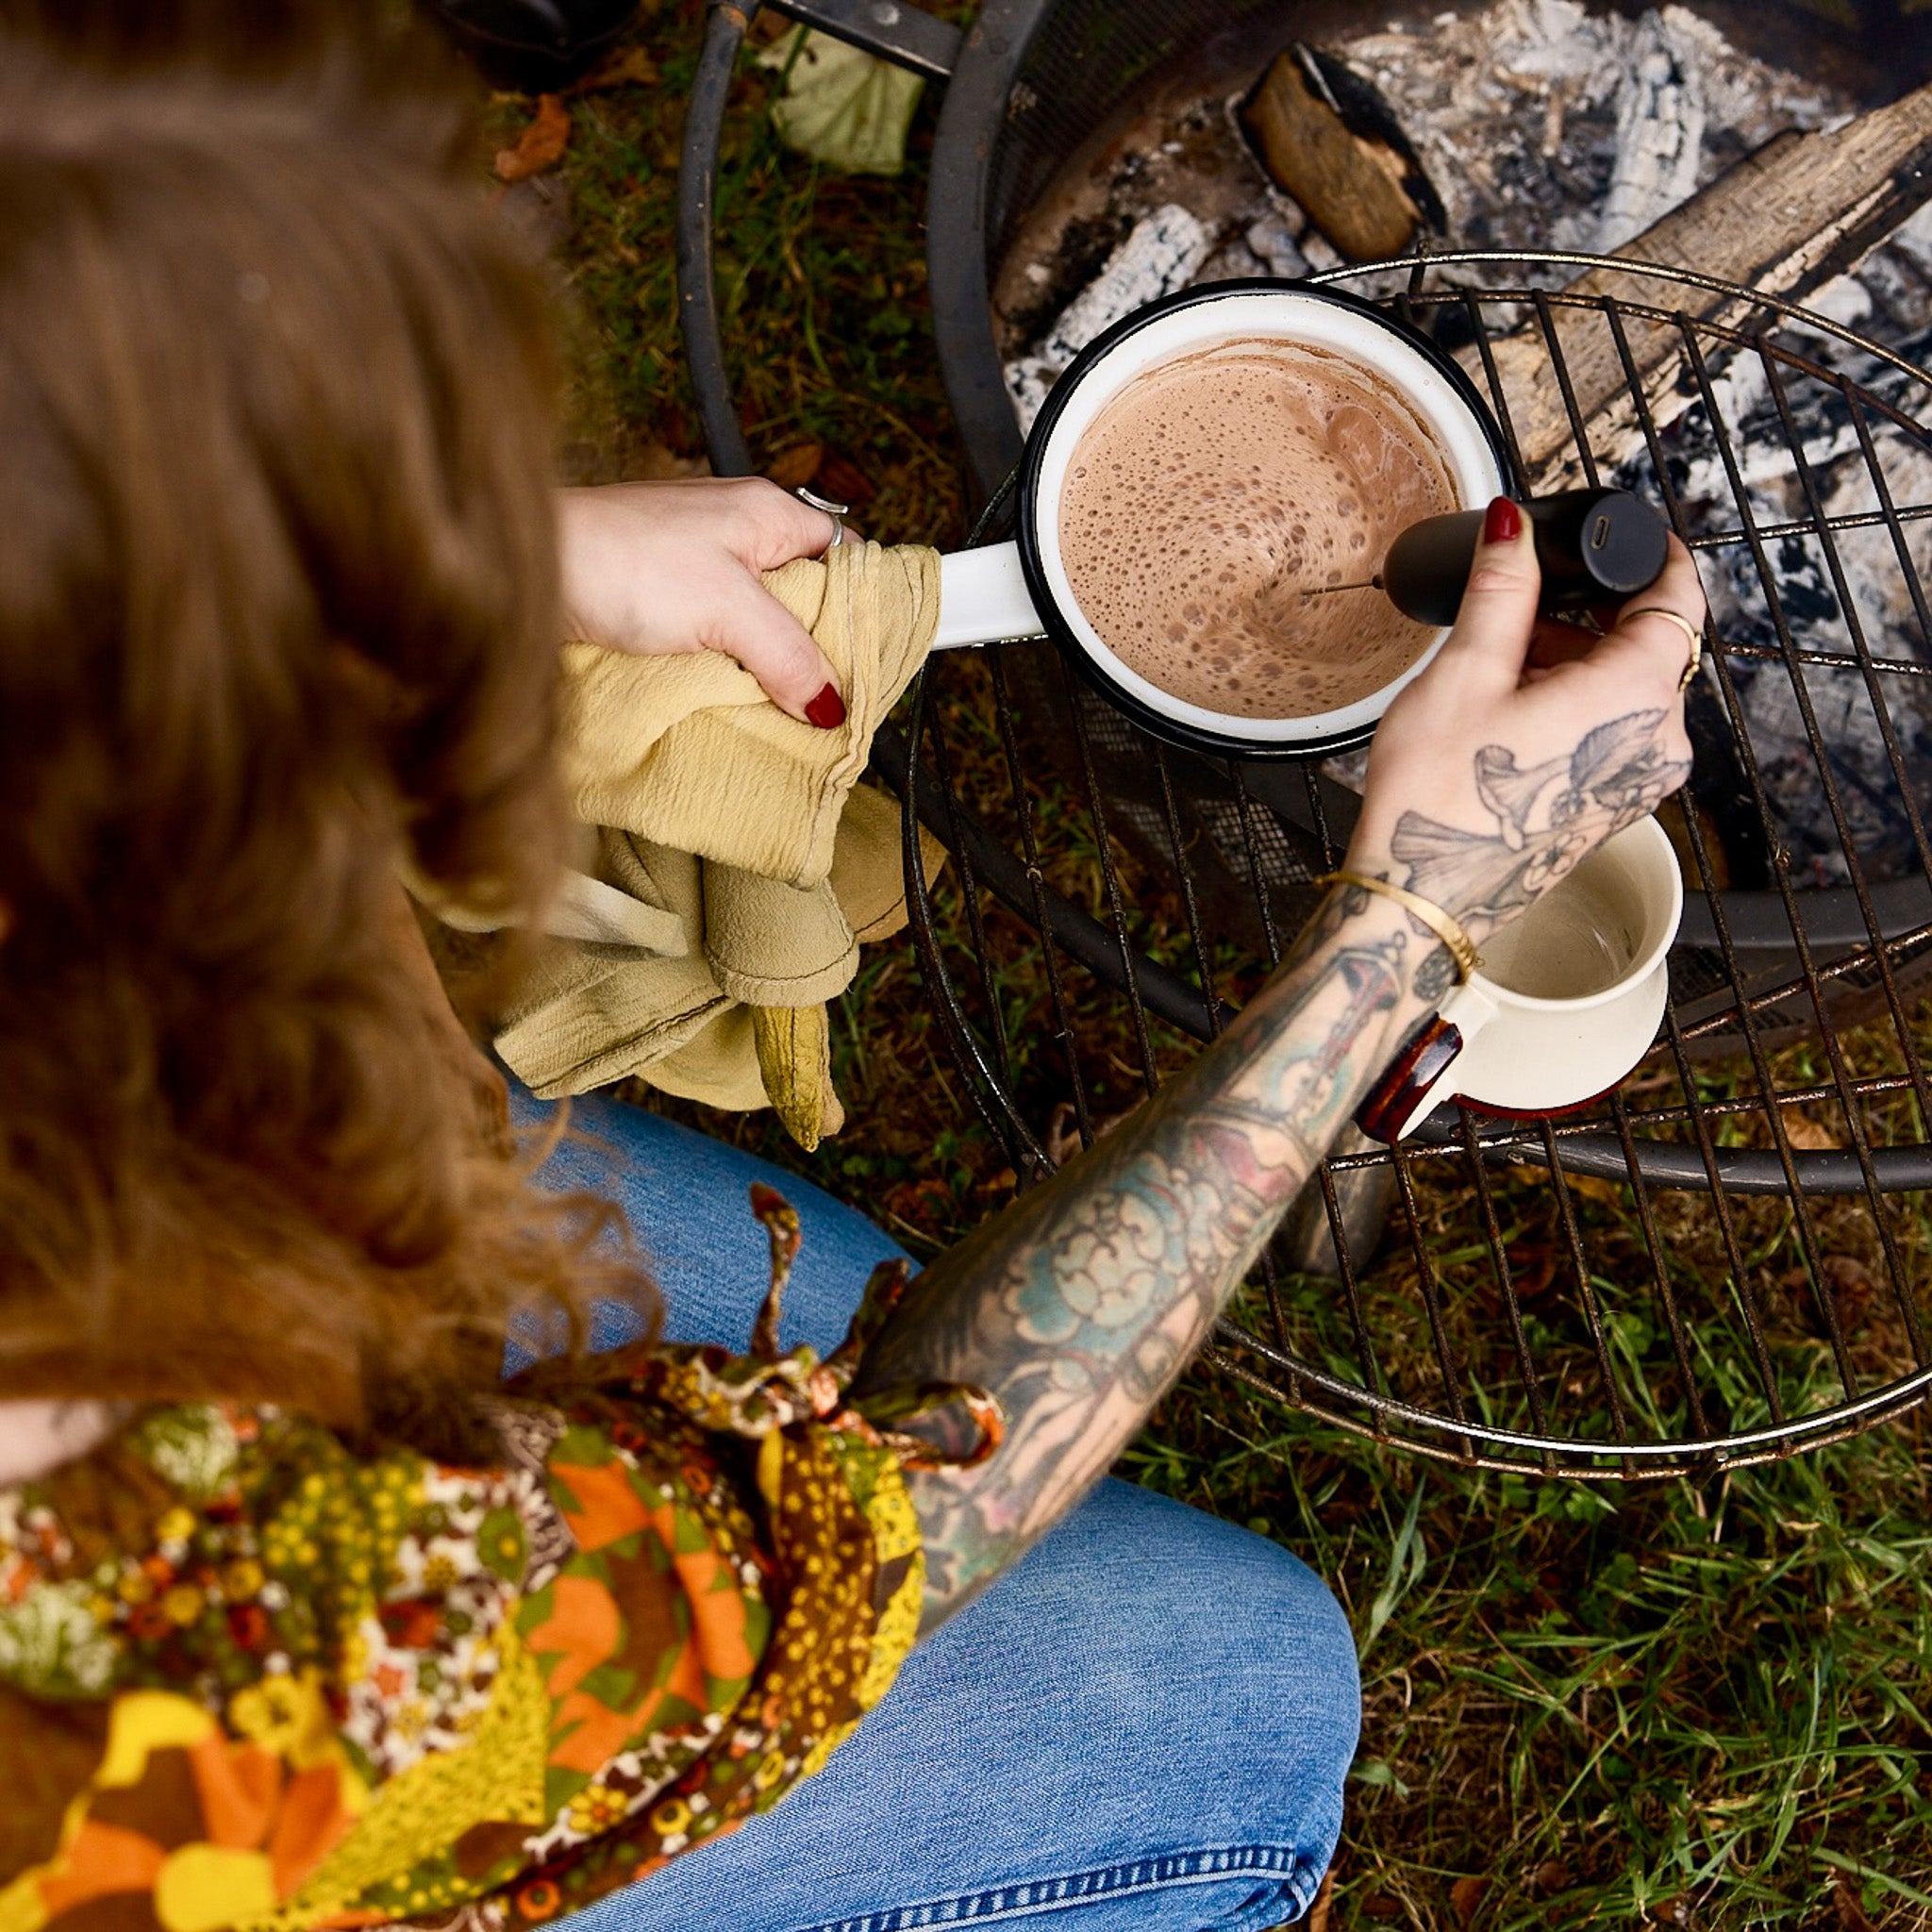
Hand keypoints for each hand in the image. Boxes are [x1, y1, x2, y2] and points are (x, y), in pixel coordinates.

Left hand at [557, 477, 846, 727]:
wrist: (527, 571)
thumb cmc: (619, 559)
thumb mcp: (726, 608)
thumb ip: (788, 653)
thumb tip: (830, 702)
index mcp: (766, 514)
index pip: (846, 556)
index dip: (865, 606)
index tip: (874, 661)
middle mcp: (735, 537)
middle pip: (803, 601)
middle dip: (814, 652)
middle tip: (828, 703)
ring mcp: (696, 571)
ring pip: (757, 629)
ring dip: (766, 671)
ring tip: (781, 714)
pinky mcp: (660, 606)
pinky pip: (714, 645)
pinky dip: (723, 675)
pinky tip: (727, 703)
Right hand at [1346, 497, 1700, 949]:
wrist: (1423, 895)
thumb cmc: (1442, 795)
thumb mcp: (1466, 673)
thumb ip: (1502, 589)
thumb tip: (1514, 524)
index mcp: (1639, 695)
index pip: (1677, 594)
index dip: (1649, 552)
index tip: (1613, 533)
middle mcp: (1659, 739)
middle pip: (1648, 641)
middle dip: (1586, 613)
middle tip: (1515, 610)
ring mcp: (1641, 778)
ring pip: (1627, 686)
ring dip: (1573, 660)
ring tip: (1497, 671)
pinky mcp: (1616, 803)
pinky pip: (1613, 729)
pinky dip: (1574, 703)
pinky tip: (1510, 713)